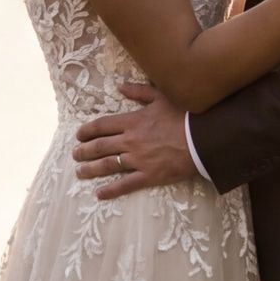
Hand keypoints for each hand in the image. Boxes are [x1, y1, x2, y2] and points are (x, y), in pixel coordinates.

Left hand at [71, 81, 196, 200]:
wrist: (204, 138)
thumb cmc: (185, 115)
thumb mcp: (162, 97)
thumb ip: (139, 91)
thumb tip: (120, 86)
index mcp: (132, 121)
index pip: (102, 126)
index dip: (87, 131)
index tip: (78, 135)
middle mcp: (131, 141)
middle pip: (100, 147)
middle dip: (84, 151)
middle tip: (75, 154)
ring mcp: (139, 160)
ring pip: (108, 165)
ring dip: (91, 169)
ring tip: (80, 172)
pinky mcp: (149, 176)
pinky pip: (125, 185)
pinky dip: (111, 190)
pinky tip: (99, 194)